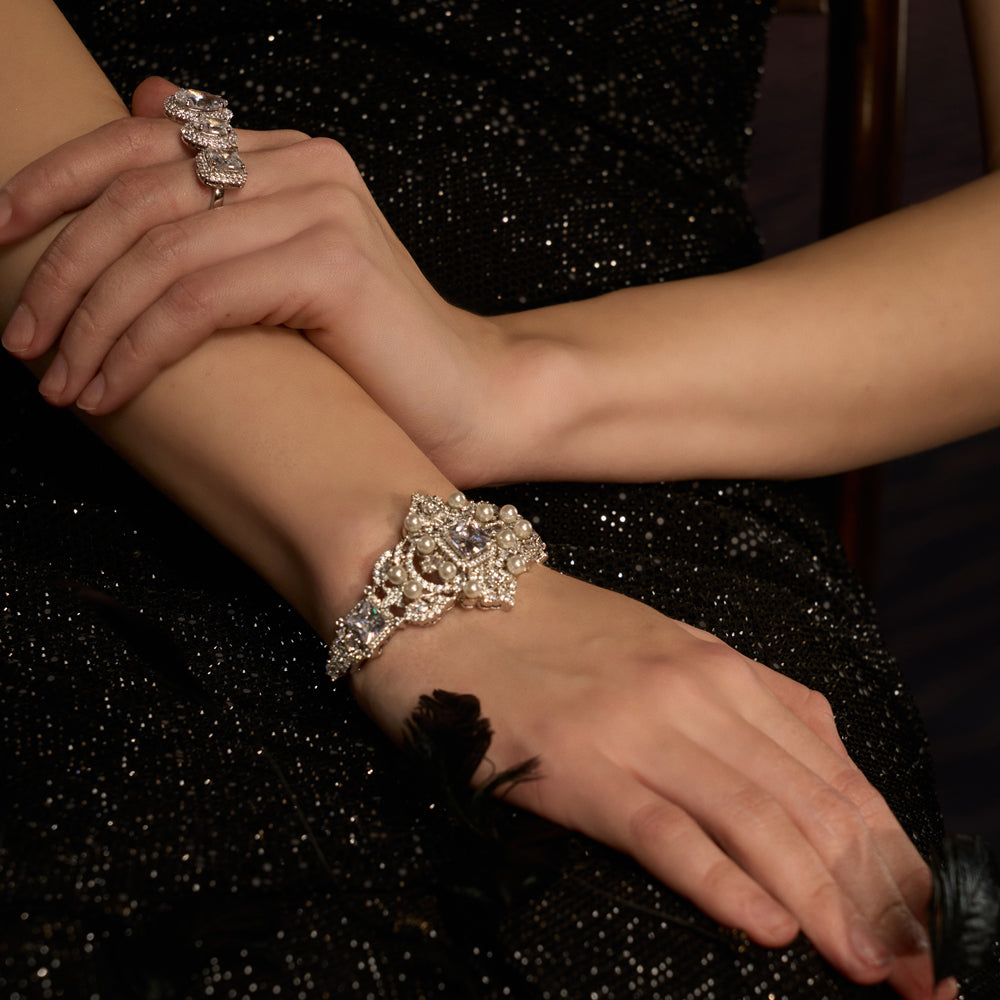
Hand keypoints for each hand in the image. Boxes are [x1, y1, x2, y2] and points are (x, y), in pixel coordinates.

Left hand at [0, 76, 540, 487]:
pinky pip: (198, 301)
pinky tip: (109, 392)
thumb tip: (143, 100)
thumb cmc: (374, 360)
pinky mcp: (332, 264)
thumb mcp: (280, 276)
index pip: (145, 141)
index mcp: (290, 157)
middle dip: (61, 270)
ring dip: (90, 322)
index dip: (55, 181)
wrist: (470, 403)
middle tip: (19, 341)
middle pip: (140, 194)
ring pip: (161, 250)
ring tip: (56, 384)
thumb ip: (218, 202)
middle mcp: (307, 164)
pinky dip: (138, 348)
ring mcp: (323, 207)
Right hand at [352, 565, 952, 999]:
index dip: (890, 847)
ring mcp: (639, 728)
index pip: (833, 766)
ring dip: (826, 902)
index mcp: (719, 665)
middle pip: (812, 803)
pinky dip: (725, 883)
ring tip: (869, 964)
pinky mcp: (579, 764)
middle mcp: (694, 693)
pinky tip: (769, 927)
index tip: (920, 911)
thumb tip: (811, 763)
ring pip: (758, 822)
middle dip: (877, 892)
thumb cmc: (545, 626)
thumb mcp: (658, 641)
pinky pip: (667, 833)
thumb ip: (736, 695)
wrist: (446, 597)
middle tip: (913, 967)